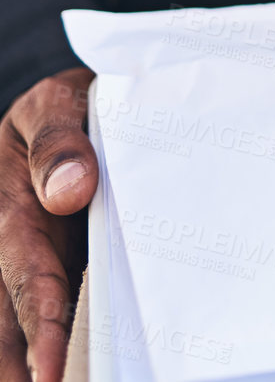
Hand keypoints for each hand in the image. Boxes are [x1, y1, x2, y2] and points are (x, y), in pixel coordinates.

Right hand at [0, 70, 96, 381]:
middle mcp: (10, 249)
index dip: (40, 326)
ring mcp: (28, 266)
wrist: (65, 109)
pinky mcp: (49, 275)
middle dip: (31, 366)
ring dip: (35, 365)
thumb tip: (70, 189)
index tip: (51, 371)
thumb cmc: (63, 109)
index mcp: (12, 212)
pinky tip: (77, 369)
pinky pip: (48, 312)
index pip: (27, 278)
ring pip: (17, 329)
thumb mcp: (55, 106)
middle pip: (11, 324)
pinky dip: (55, 347)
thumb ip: (59, 141)